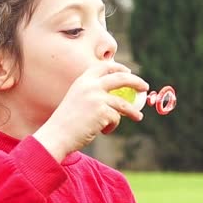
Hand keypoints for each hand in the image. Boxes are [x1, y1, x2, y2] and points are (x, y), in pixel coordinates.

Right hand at [33, 61, 148, 161]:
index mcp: (82, 81)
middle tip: (145, 87)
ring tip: (138, 117)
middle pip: (120, 78)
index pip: (104, 67)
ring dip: (133, 111)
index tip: (128, 72)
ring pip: (123, 103)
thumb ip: (93, 94)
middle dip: (136, 81)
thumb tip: (116, 96)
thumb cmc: (66, 122)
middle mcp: (90, 86)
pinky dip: (112, 126)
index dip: (118, 68)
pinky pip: (116, 118)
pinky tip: (103, 131)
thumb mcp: (77, 101)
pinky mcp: (103, 111)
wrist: (57, 136)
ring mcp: (97, 98)